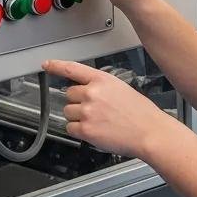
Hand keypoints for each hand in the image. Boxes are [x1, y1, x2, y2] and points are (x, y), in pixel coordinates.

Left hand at [43, 59, 174, 159]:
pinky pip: (70, 128)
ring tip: (98, 120)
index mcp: (103, 80)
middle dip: (78, 101)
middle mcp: (92, 93)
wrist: (149, 131)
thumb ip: (101, 87)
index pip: (72, 69)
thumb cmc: (140, 112)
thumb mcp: (122, 89)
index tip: (47, 65)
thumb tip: (86, 92)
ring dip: (78, 117)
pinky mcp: (85, 129)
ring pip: (68, 112)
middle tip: (95, 109)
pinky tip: (96, 130)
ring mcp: (87, 111)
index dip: (56, 66)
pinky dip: (79, 131)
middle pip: (68, 94)